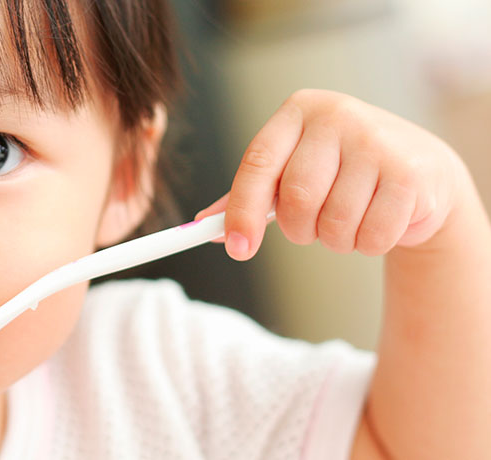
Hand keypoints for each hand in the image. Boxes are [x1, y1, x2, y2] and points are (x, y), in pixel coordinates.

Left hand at [197, 89, 465, 260]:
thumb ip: (250, 195)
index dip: (242, 211)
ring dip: (336, 239)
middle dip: (299, 229)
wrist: (421, 169)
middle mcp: (337, 117)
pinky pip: (371, 235)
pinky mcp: (410, 174)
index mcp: (297, 112)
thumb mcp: (292, 170)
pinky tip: (380, 220)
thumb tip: (202, 224)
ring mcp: (378, 141)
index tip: (236, 249)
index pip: (258, 164)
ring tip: (351, 218)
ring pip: (334, 223)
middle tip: (310, 228)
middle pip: (297, 198)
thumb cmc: (341, 170)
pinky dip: (368, 244)